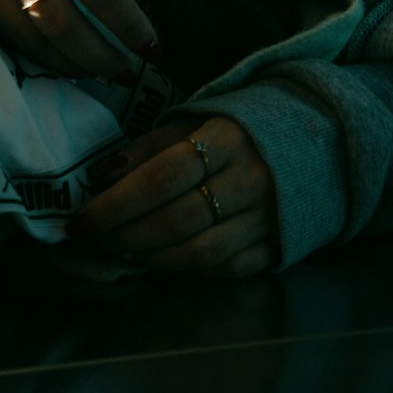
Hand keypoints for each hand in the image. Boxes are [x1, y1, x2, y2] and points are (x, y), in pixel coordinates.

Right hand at [0, 0, 158, 79]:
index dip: (126, 19)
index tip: (150, 44)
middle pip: (60, 21)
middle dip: (99, 54)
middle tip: (127, 71)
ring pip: (28, 38)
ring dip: (69, 62)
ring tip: (99, 72)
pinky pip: (3, 34)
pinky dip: (36, 53)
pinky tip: (61, 60)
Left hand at [67, 116, 278, 276]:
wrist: (311, 140)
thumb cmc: (238, 129)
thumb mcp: (194, 122)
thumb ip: (148, 148)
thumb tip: (99, 178)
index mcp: (227, 138)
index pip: (163, 176)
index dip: (117, 202)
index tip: (82, 219)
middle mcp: (250, 179)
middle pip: (177, 219)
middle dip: (125, 235)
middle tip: (93, 239)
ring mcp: (267, 217)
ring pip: (200, 252)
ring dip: (151, 258)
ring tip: (123, 249)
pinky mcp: (276, 245)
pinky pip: (224, 269)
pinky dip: (187, 269)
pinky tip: (164, 259)